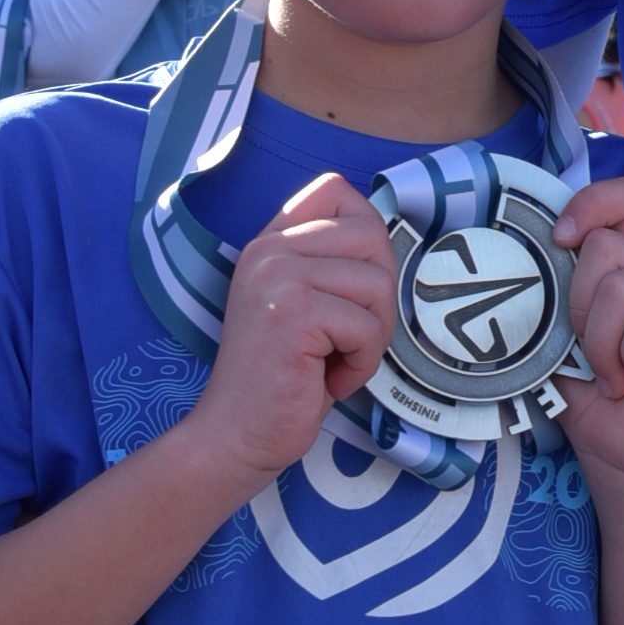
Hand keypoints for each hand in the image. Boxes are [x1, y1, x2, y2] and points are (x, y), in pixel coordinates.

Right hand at [173, 175, 398, 497]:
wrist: (236, 434)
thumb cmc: (283, 380)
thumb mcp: (305, 307)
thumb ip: (331, 265)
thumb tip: (386, 242)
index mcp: (270, 243)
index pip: (336, 190)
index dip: (365, 235)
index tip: (351, 288)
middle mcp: (269, 249)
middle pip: (372, 236)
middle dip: (379, 297)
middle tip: (350, 338)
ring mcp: (278, 276)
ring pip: (378, 284)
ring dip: (372, 336)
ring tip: (336, 361)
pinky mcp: (292, 312)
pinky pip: (367, 326)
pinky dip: (360, 364)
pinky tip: (328, 380)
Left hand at [555, 175, 623, 491]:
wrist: (619, 451)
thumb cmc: (588, 393)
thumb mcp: (557, 328)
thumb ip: (558, 282)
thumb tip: (542, 247)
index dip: (590, 205)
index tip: (558, 242)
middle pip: (606, 247)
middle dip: (579, 306)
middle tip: (591, 352)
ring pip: (623, 285)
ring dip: (603, 342)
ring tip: (614, 372)